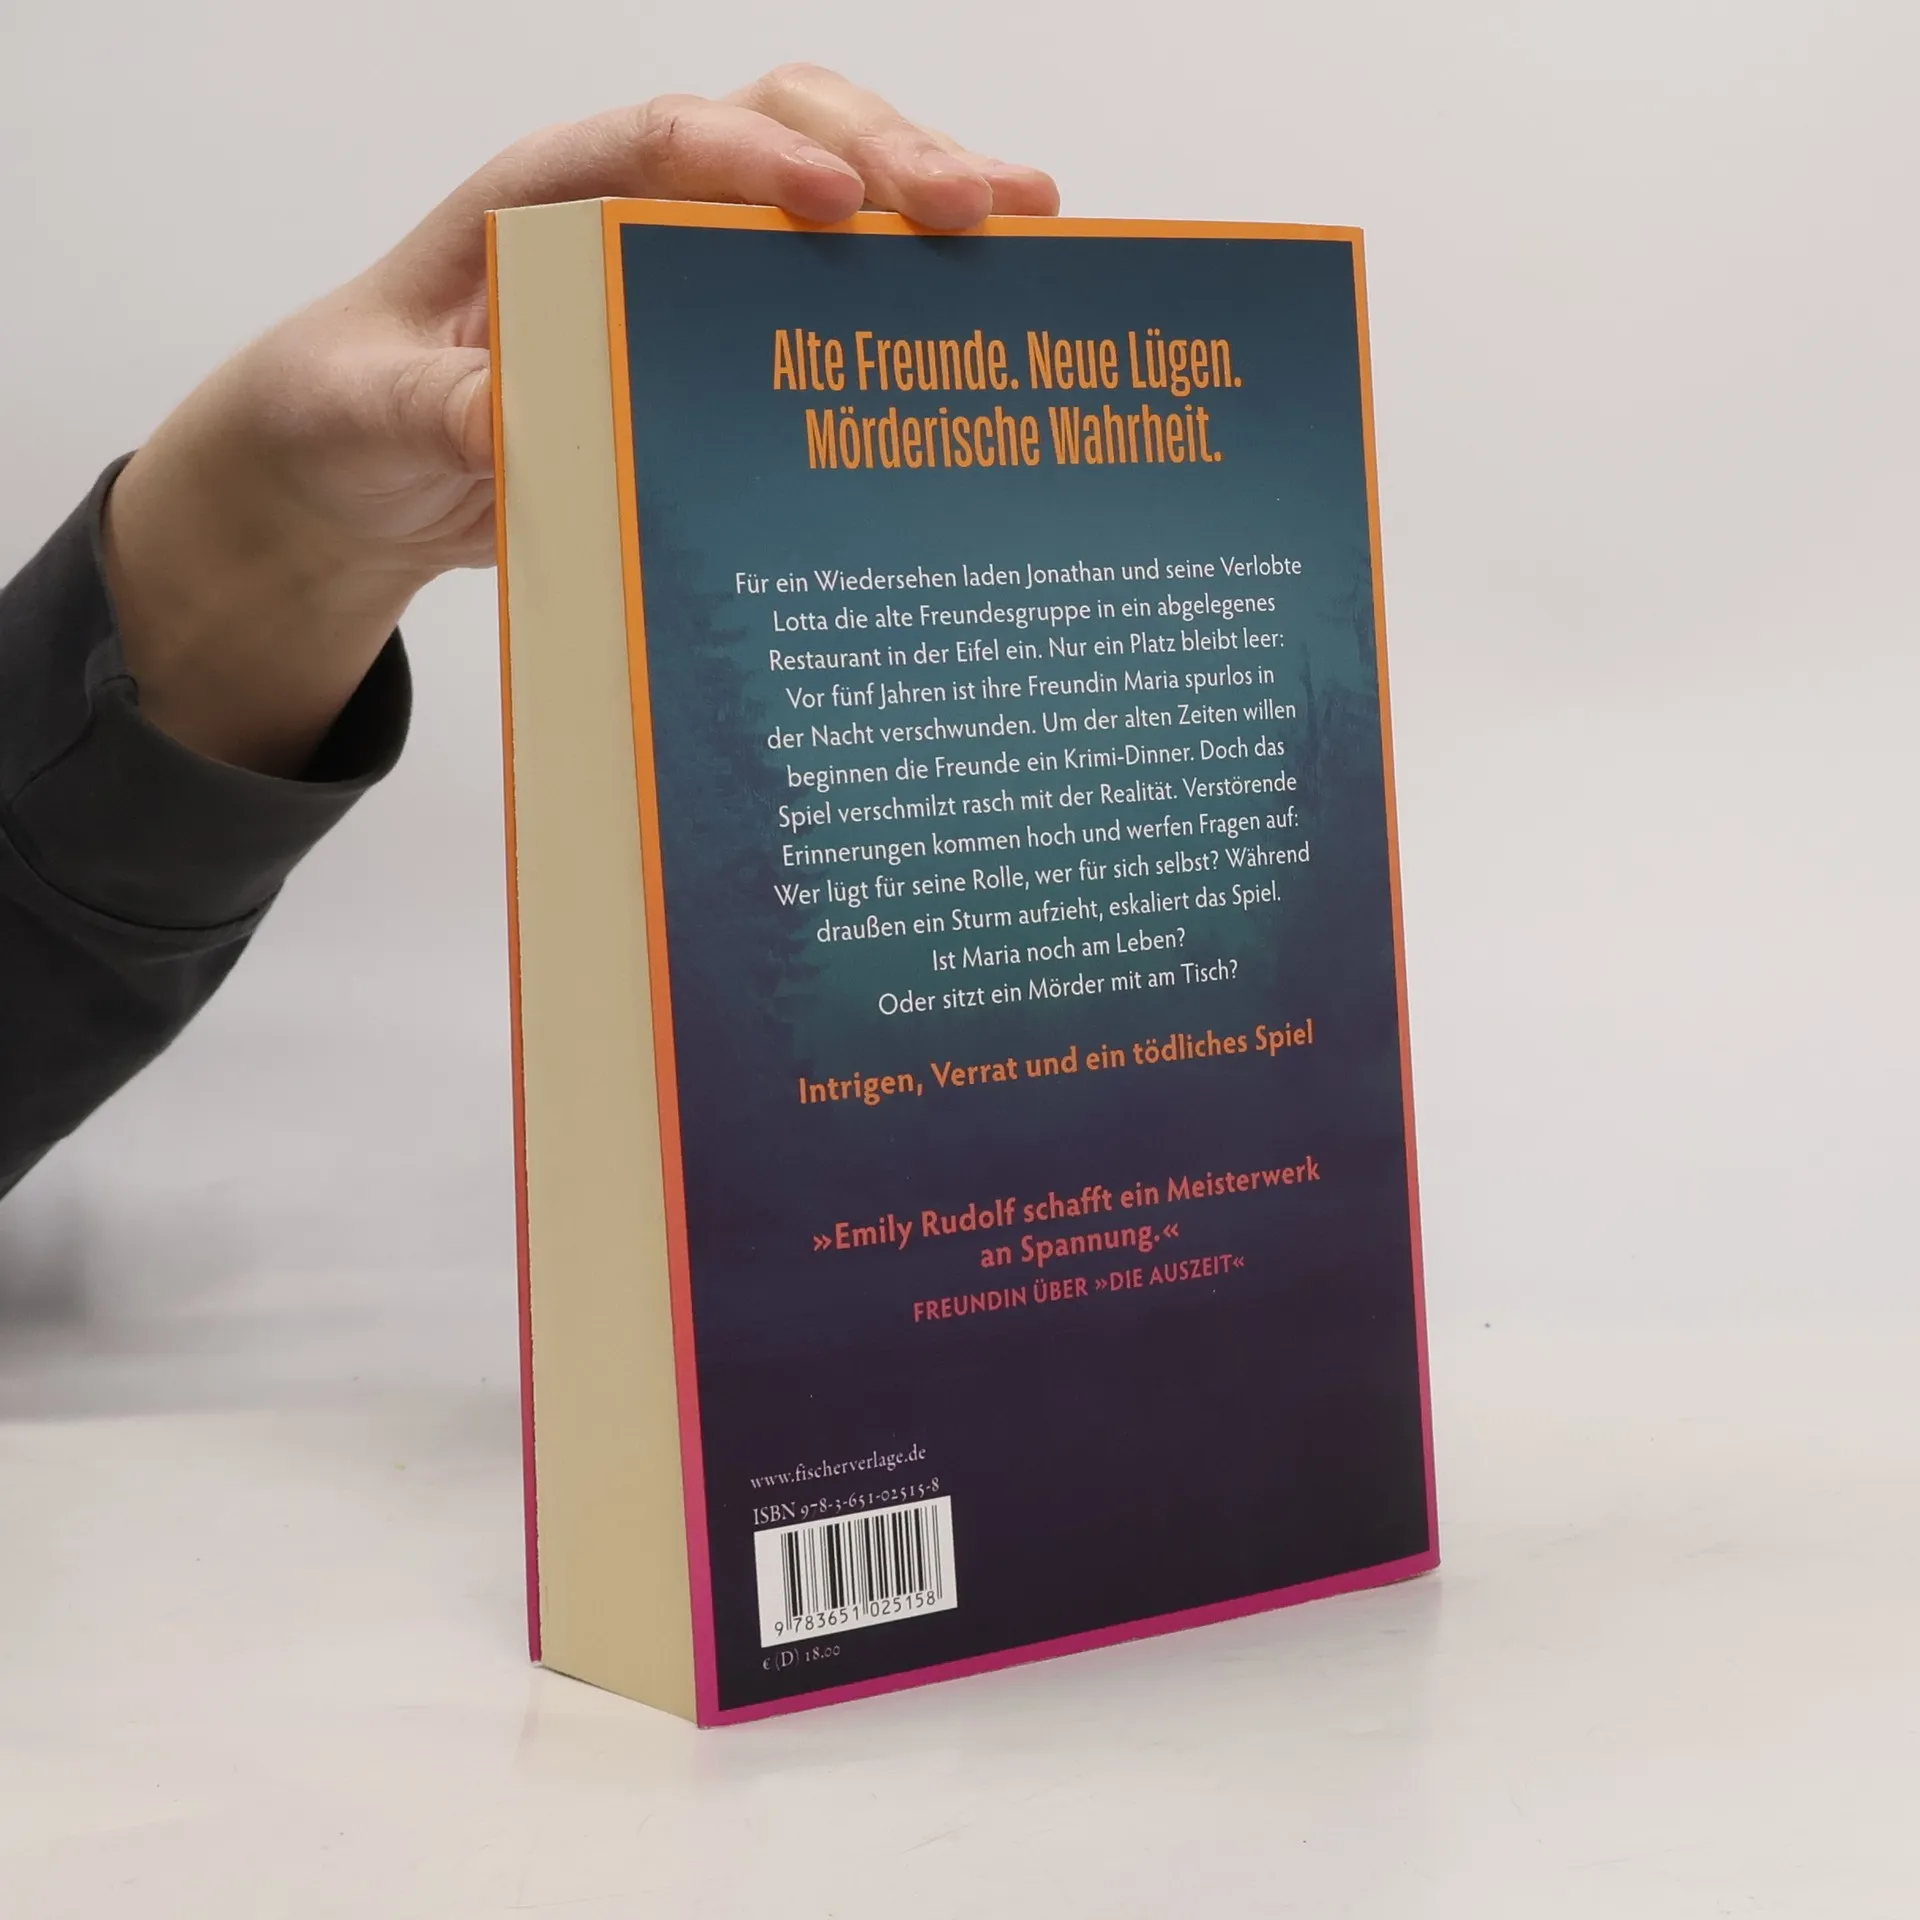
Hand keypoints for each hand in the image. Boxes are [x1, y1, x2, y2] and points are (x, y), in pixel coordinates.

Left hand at [105, 67, 1058, 774]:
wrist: (363, 465)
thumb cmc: (354, 411)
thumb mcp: (367, 416)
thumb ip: (434, 411)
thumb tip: (519, 420)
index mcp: (545, 198)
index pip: (661, 141)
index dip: (750, 158)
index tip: (829, 204)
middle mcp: (635, 210)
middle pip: (782, 133)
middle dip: (888, 155)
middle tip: (987, 204)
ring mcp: (692, 272)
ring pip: (833, 194)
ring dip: (931, 202)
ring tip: (1037, 229)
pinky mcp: (726, 343)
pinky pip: (831, 297)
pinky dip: (910, 295)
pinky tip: (989, 314)